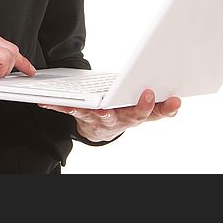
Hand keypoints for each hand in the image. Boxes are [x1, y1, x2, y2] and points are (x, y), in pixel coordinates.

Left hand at [39, 89, 180, 142]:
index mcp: (134, 115)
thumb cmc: (124, 113)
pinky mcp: (82, 116)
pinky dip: (59, 107)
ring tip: (85, 106)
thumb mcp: (144, 111)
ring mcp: (100, 119)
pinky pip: (70, 111)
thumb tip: (176, 100)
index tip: (159, 94)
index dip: (154, 105)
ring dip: (88, 110)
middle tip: (135, 96)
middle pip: (126, 115)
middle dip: (131, 106)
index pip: (149, 112)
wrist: (101, 128)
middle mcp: (118, 118)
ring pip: (95, 114)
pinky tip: (47, 103)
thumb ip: (161, 107)